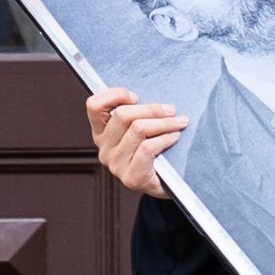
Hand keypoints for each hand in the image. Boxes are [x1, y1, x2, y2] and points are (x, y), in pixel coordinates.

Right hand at [87, 88, 185, 202]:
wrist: (169, 184)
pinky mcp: (132, 178)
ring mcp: (116, 165)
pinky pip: (147, 148)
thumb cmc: (157, 151)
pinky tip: (175, 136)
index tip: (137, 97)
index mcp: (101, 133)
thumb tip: (154, 89)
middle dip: (152, 109)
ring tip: (180, 122)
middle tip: (171, 110)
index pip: (94, 106)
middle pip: (123, 115)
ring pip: (138, 129)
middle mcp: (104, 149)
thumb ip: (139, 112)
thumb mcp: (143, 128)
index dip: (115, 95)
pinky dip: (165, 138)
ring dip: (164, 123)